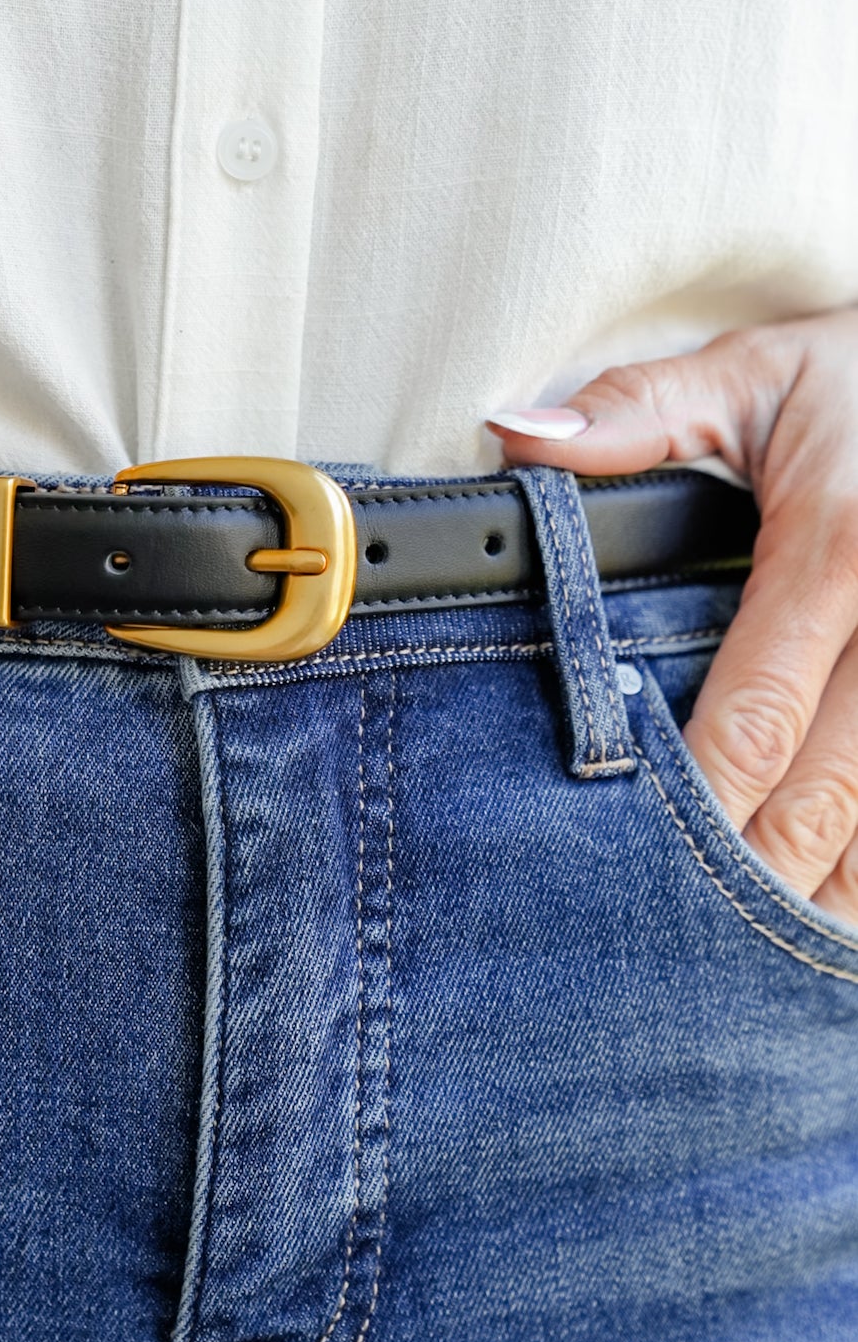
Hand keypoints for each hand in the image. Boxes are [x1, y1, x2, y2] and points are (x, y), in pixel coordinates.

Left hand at [487, 311, 857, 922]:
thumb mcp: (756, 371)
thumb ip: (637, 413)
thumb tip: (517, 437)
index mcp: (841, 548)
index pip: (758, 715)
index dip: (697, 804)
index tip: (635, 869)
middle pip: (832, 794)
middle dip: (760, 880)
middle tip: (681, 956)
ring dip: (832, 896)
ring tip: (759, 969)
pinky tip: (830, 914)